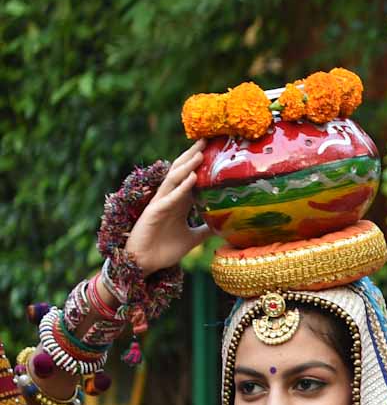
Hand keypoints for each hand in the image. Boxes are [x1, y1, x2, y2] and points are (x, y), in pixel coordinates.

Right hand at [123, 142, 210, 274]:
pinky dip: (181, 187)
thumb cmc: (165, 250)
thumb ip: (205, 230)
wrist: (145, 264)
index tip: (215, 151)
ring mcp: (160, 203)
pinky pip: (169, 197)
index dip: (201, 165)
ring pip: (174, 180)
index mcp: (178, 203)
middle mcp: (169, 199)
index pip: (191, 179)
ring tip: (200, 153)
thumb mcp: (192, 239)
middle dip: (193, 156)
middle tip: (207, 140)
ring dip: (187, 166)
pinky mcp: (153, 212)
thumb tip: (224, 227)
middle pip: (181, 173)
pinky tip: (192, 178)